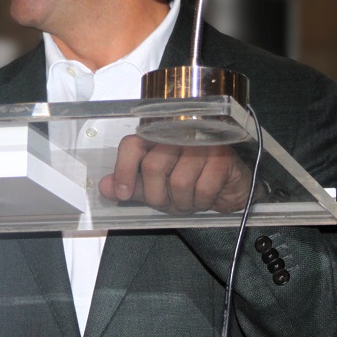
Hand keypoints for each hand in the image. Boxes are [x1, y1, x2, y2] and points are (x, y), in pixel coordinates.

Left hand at [97, 135, 253, 214]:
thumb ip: (132, 185)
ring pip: (178, 182)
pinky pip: (203, 189)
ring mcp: (202, 142)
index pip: (132, 145)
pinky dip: (202, 202)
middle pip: (153, 167)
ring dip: (183, 202)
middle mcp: (177, 134)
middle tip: (169, 203)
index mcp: (157, 137)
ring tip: (190, 199)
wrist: (231, 188)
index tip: (123, 193)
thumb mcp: (156, 187)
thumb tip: (105, 187)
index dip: (124, 170)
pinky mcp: (223, 157)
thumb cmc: (191, 183)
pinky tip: (207, 197)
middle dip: (158, 196)